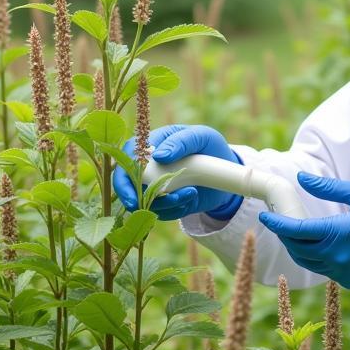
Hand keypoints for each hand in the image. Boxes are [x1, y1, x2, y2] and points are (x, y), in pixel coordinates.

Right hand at [112, 123, 244, 221]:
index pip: (126, 160)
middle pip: (127, 186)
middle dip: (135, 198)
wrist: (225, 169)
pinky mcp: (167, 201)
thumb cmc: (209, 145)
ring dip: (166, 203)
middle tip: (146, 206)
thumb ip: (181, 141)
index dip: (123, 179)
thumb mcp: (200, 136)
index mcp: (150, 145)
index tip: (131, 193)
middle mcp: (148, 166)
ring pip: (147, 202)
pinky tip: (191, 197)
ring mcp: (155, 185)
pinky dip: (177, 209)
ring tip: (191, 192)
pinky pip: (164, 212)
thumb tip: (159, 156)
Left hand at [257, 172, 349, 293]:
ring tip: (297, 231)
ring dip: (299, 247)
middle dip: (286, 235)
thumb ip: (328, 188)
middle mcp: (336, 256)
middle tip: (280, 220)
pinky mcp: (349, 281)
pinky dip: (318, 257)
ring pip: (308, 261)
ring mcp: (342, 272)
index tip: (265, 215)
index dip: (277, 222)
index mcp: (338, 233)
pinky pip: (325, 268)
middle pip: (297, 248)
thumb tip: (302, 179)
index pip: (296, 230)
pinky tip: (322, 244)